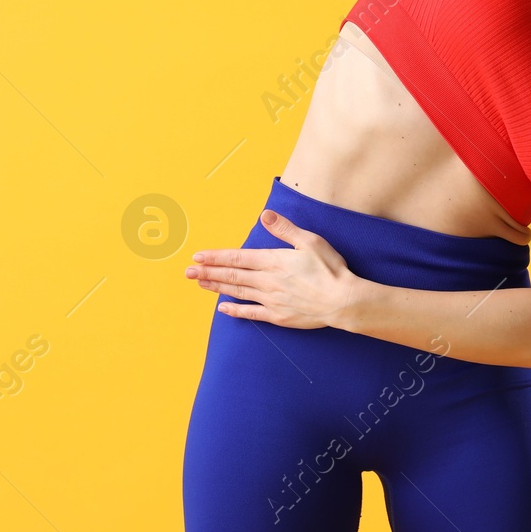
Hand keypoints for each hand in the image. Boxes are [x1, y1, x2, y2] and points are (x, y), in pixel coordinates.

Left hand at [185, 209, 361, 328]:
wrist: (343, 301)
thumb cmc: (330, 269)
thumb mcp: (310, 241)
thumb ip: (285, 229)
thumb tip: (265, 215)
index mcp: (273, 261)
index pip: (237, 258)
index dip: (216, 257)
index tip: (198, 256)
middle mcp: (267, 281)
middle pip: (231, 275)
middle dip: (207, 272)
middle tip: (187, 271)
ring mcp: (271, 300)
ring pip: (237, 292)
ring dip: (216, 287)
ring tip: (199, 283)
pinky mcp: (278, 316)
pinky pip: (251, 313)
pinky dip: (235, 310)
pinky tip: (223, 308)